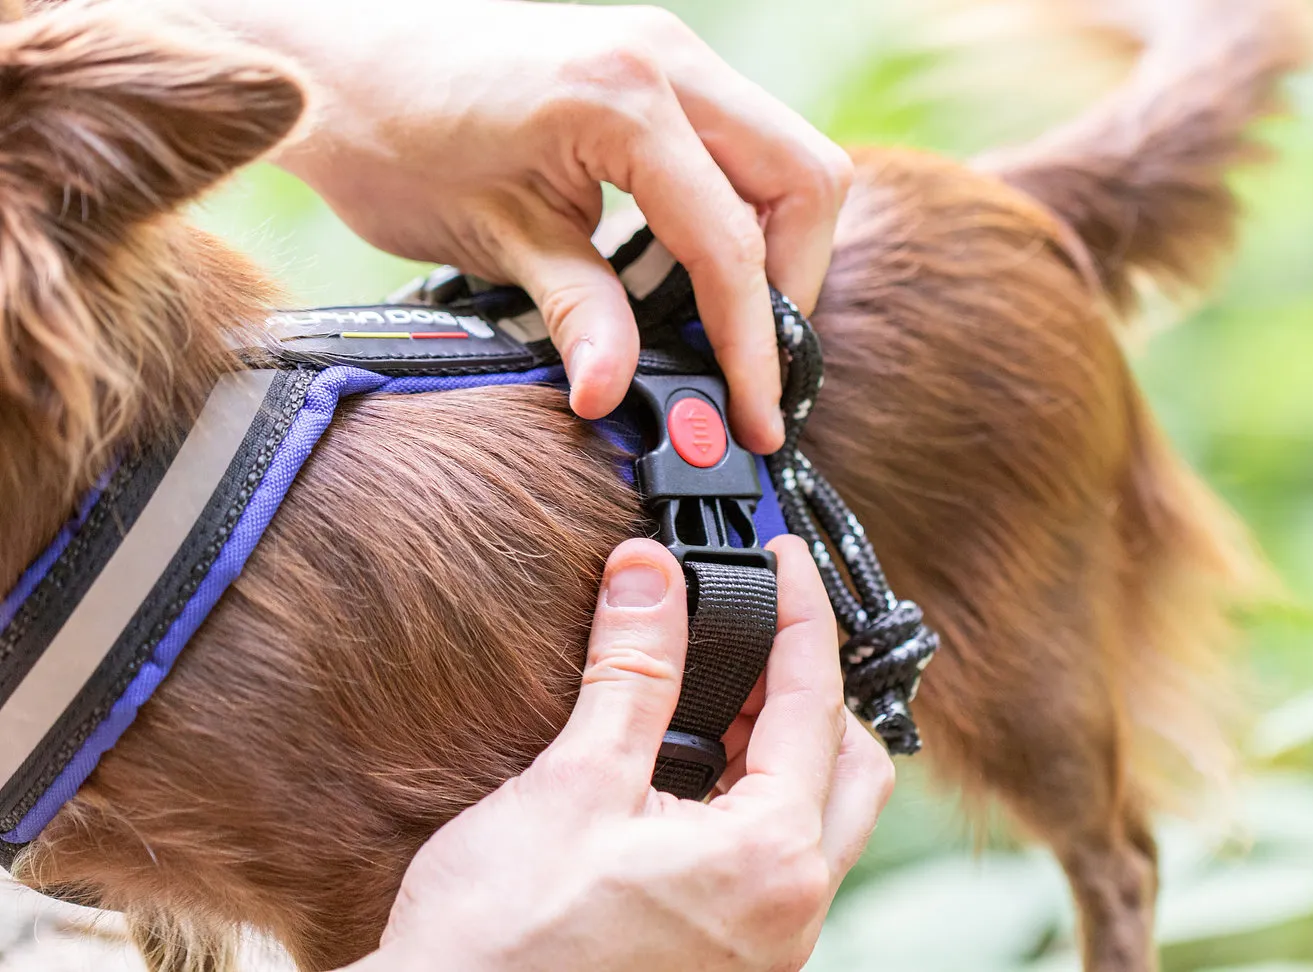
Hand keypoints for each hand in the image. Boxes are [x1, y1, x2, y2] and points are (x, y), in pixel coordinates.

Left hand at [197, 0, 852, 453]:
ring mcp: (666, 53)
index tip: (753, 419)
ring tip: (723, 325)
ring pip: (787, 156)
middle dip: (790, 286)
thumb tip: (616, 394)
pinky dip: (740, 211)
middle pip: (806, 181)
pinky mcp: (655, 68)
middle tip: (747, 363)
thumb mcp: (485, 236)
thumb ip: (572, 310)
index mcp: (622, 100)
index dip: (752, 344)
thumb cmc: (386, 134)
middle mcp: (665, 60)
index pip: (732, 242)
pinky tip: (691, 267)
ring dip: (774, 247)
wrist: (329, 56)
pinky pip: (741, 143)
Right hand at [348, 535, 893, 971]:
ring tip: (718, 687)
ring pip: (818, 817)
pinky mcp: (727, 958)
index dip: (802, 613)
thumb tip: (649, 576)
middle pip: (849, 765)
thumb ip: (630, 671)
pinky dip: (752, 797)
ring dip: (785, 744)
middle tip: (759, 628)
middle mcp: (788, 911)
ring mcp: (764, 945)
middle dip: (814, 686)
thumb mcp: (575, 784)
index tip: (782, 557)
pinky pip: (775, 858)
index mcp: (770, 862)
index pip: (817, 702)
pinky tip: (690, 768)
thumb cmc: (504, 942)